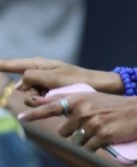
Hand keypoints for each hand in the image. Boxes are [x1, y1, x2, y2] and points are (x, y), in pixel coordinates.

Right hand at [0, 57, 120, 94]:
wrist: (98, 87)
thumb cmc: (77, 79)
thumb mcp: (53, 76)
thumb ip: (32, 77)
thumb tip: (19, 84)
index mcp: (38, 64)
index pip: (14, 64)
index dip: (1, 65)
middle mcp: (39, 73)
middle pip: (21, 86)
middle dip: (29, 91)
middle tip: (44, 92)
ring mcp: (44, 85)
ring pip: (29, 96)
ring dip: (38, 99)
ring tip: (54, 96)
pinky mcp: (50, 95)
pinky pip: (39, 101)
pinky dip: (45, 102)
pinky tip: (55, 101)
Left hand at [18, 92, 136, 149]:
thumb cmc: (116, 106)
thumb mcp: (93, 99)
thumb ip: (73, 103)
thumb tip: (51, 110)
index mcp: (79, 99)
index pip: (51, 107)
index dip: (34, 113)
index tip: (21, 118)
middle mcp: (83, 110)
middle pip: (64, 131)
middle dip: (74, 133)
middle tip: (90, 127)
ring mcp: (92, 123)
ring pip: (76, 141)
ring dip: (85, 141)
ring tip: (100, 132)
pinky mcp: (102, 136)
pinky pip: (89, 148)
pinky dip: (94, 147)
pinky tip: (105, 139)